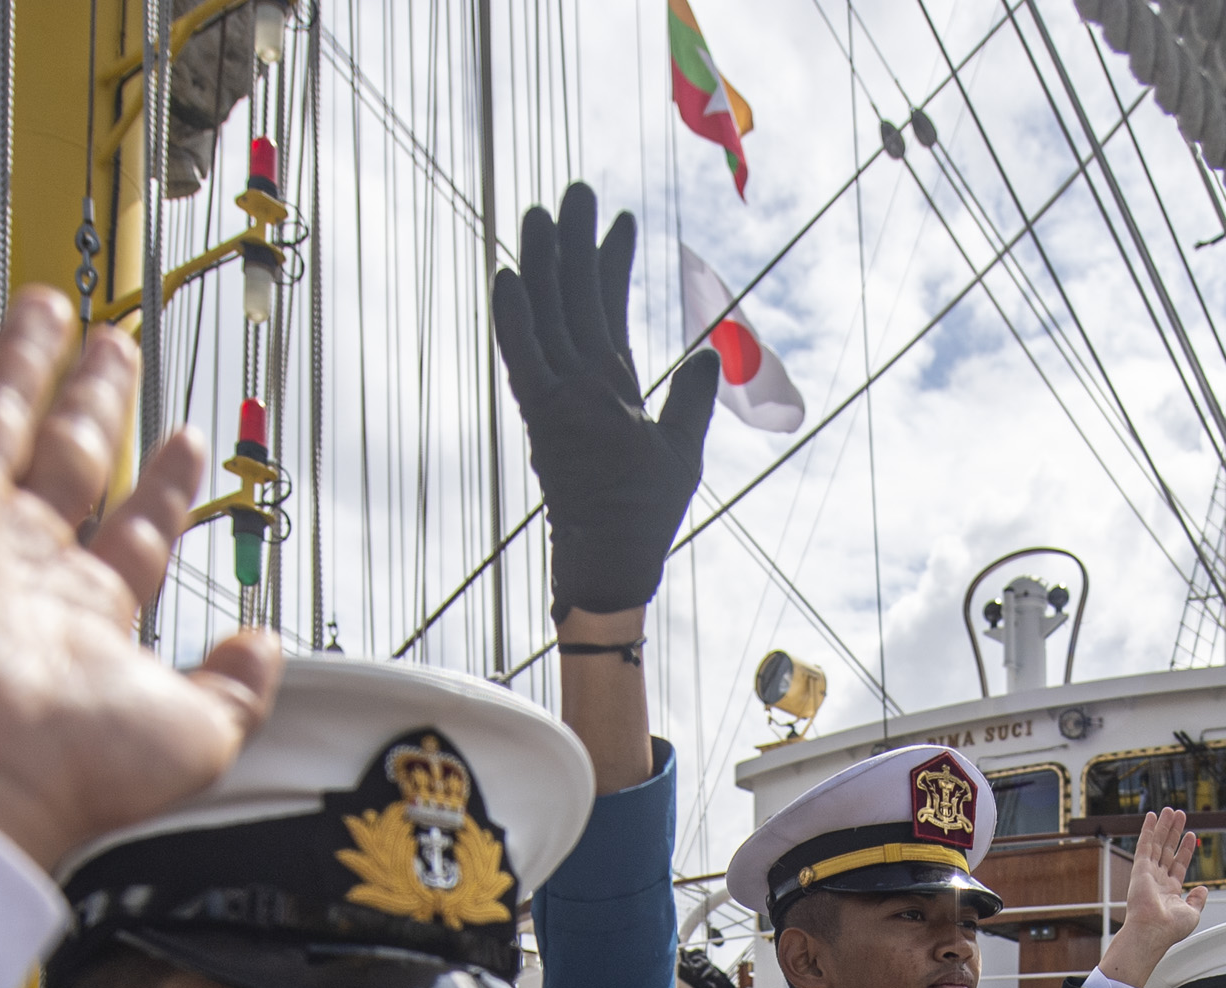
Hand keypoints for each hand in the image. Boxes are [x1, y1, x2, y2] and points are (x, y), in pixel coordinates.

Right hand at [0, 278, 279, 871]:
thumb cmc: (66, 760)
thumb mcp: (196, 732)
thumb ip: (239, 686)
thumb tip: (265, 643)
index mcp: (79, 611)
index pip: (130, 527)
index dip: (161, 483)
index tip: (184, 439)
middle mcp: (17, 558)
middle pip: (66, 457)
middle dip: (95, 402)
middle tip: (117, 348)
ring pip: (0, 409)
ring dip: (27, 358)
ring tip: (53, 305)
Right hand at [492, 183, 718, 617]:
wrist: (615, 560)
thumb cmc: (646, 515)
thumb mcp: (682, 447)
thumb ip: (693, 396)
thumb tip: (715, 351)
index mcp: (609, 386)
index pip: (608, 310)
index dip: (612, 262)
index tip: (620, 219)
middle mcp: (578, 383)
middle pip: (575, 297)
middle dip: (576, 242)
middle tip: (576, 190)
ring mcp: (558, 397)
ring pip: (550, 315)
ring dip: (548, 263)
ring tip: (545, 209)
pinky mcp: (544, 416)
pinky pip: (525, 358)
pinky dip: (516, 319)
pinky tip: (509, 275)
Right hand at [1091, 808, 1204, 986]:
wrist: (1153, 931)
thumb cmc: (1170, 928)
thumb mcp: (1192, 914)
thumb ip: (1198, 900)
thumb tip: (1204, 889)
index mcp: (1169, 891)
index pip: (1179, 864)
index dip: (1185, 849)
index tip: (1191, 835)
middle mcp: (1157, 880)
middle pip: (1167, 850)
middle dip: (1174, 832)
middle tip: (1179, 815)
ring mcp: (1148, 873)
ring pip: (1157, 843)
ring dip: (1164, 826)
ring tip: (1170, 810)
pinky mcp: (1140, 868)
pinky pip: (1145, 844)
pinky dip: (1148, 829)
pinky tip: (1152, 816)